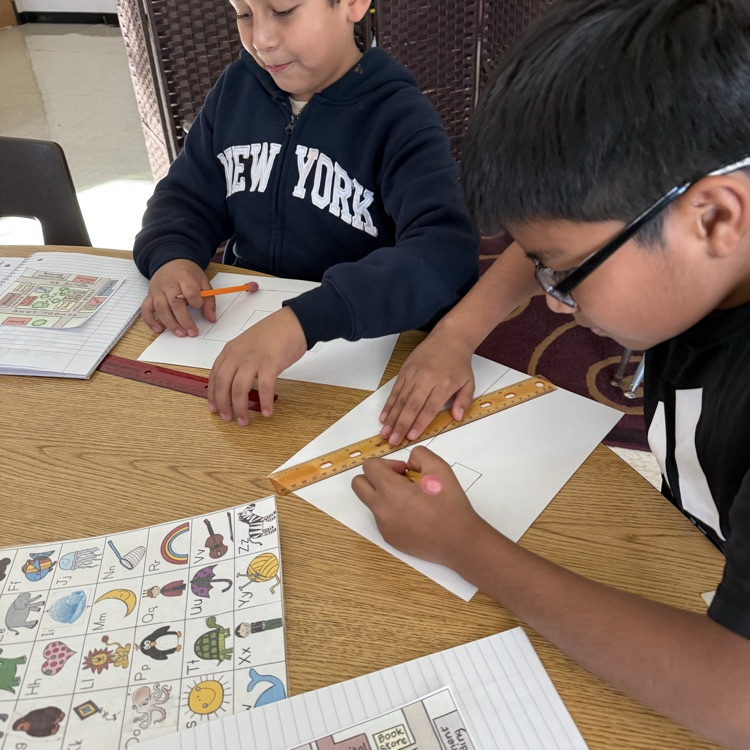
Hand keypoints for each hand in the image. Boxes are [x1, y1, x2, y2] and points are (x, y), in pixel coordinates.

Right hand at [141, 259, 215, 336]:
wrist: (171, 261)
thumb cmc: (188, 273)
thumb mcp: (203, 281)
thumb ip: (209, 300)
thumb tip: (211, 318)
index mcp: (184, 277)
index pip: (189, 291)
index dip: (195, 302)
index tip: (199, 306)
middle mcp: (168, 283)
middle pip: (175, 303)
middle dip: (184, 320)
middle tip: (192, 332)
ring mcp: (157, 290)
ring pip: (160, 308)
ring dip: (170, 323)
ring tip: (180, 334)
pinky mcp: (149, 296)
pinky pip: (145, 309)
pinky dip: (150, 321)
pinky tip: (159, 330)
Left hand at [207, 306, 306, 424]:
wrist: (293, 322)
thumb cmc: (273, 333)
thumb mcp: (247, 344)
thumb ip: (239, 360)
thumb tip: (236, 382)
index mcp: (230, 351)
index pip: (215, 376)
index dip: (212, 395)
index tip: (213, 408)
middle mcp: (238, 355)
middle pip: (223, 384)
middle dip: (223, 405)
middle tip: (227, 419)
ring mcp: (253, 359)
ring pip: (239, 389)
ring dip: (240, 408)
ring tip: (244, 420)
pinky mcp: (270, 363)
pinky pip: (264, 387)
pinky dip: (265, 402)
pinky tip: (267, 412)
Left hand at [352, 446, 485, 566]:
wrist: (460, 541)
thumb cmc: (451, 506)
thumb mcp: (440, 468)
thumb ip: (419, 455)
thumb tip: (407, 462)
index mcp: (391, 491)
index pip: (369, 466)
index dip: (387, 463)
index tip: (404, 471)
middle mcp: (382, 509)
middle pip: (358, 484)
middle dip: (375, 477)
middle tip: (399, 481)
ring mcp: (384, 526)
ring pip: (371, 502)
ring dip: (384, 494)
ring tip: (411, 499)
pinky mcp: (389, 538)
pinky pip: (381, 518)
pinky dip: (392, 511)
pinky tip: (415, 515)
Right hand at [379, 328, 474, 444]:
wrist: (449, 338)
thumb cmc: (458, 362)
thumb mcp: (469, 382)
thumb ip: (464, 401)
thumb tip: (457, 417)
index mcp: (444, 384)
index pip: (429, 408)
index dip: (419, 423)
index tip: (411, 436)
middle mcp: (426, 379)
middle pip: (411, 406)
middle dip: (401, 425)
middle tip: (392, 440)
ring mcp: (413, 374)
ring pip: (400, 400)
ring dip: (391, 418)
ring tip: (385, 433)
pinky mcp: (405, 371)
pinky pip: (395, 390)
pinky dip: (389, 405)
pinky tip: (384, 417)